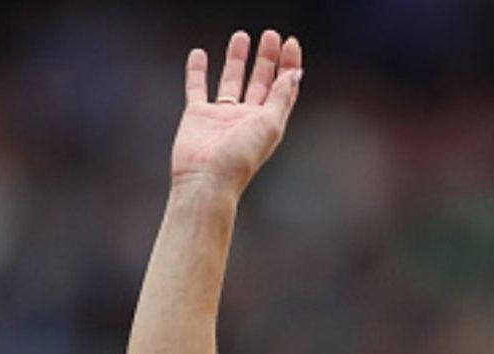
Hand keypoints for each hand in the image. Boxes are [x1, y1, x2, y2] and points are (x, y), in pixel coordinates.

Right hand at [170, 30, 302, 192]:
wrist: (205, 178)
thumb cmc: (239, 158)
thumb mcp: (269, 125)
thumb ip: (282, 97)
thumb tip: (296, 73)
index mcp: (268, 121)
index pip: (282, 87)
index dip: (289, 65)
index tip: (291, 43)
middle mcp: (246, 117)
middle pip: (260, 81)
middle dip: (266, 58)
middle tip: (270, 35)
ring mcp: (221, 115)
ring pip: (231, 80)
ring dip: (237, 58)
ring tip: (241, 36)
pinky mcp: (197, 115)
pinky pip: (197, 87)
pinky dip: (197, 71)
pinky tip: (199, 54)